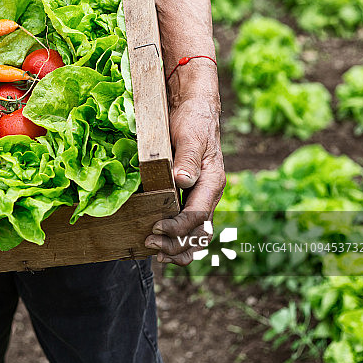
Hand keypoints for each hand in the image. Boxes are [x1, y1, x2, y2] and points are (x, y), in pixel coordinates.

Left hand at [145, 95, 225, 264]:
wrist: (192, 108)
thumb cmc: (192, 121)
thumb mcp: (190, 137)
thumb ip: (187, 160)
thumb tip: (183, 181)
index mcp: (212, 183)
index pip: (197, 216)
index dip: (177, 228)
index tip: (155, 229)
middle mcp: (207, 194)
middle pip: (197, 233)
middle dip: (175, 244)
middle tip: (149, 244)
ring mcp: (199, 197)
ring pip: (194, 234)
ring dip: (177, 248)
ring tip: (156, 254)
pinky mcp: (188, 196)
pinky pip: (186, 224)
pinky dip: (175, 238)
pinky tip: (159, 244)